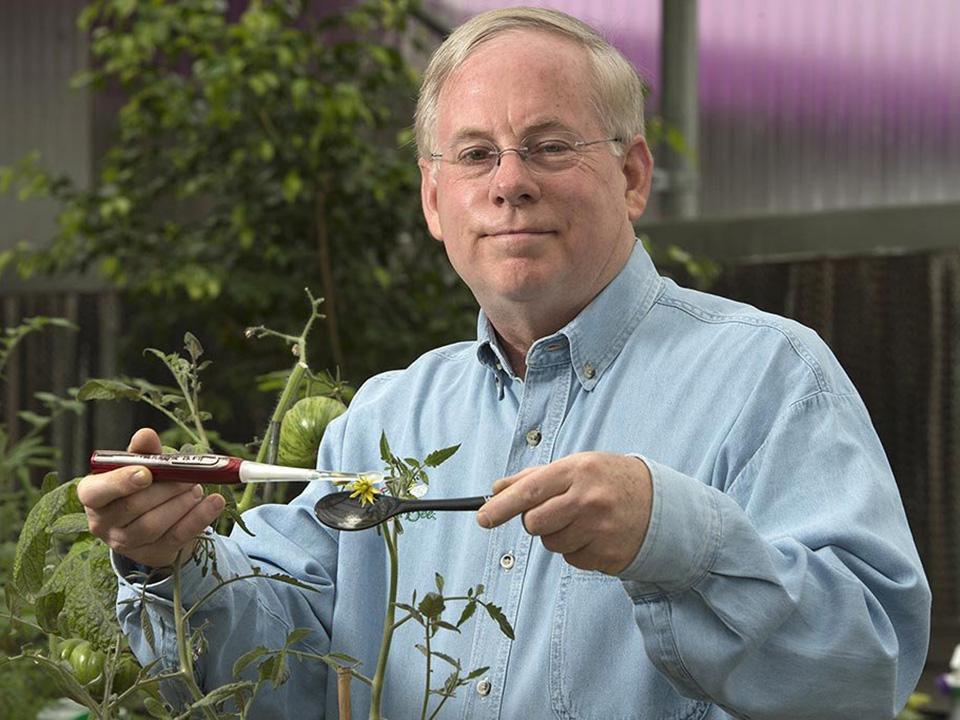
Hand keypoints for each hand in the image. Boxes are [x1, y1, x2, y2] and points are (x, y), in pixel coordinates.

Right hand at [77, 428, 225, 568]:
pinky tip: (215, 502)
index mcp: (94, 495)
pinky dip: (199, 518)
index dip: (120, 483)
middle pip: (131, 508)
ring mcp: (126, 543)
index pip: (96, 492)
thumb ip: (143, 451)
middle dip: (164, 490)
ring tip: (196, 489)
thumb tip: (146, 435)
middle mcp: (103, 523)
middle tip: (188, 477)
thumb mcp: (141, 464)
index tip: (146, 473)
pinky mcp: (152, 553)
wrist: (155, 518)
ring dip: (180, 504)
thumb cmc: (142, 485)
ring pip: (152, 526)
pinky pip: (176, 537)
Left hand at [476, 452, 651, 574]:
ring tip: (582, 521)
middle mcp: (589, 499)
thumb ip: (535, 477)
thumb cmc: (610, 480)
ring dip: (558, 536)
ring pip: (551, 544)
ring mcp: (600, 529)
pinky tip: (596, 535)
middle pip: (535, 523)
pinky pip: (572, 559)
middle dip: (535, 521)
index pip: (530, 490)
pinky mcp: (608, 555)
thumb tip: (496, 489)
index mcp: (578, 470)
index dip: (502, 506)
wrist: (661, 504)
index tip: (482, 518)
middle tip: (554, 512)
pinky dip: (577, 550)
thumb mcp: (577, 466)